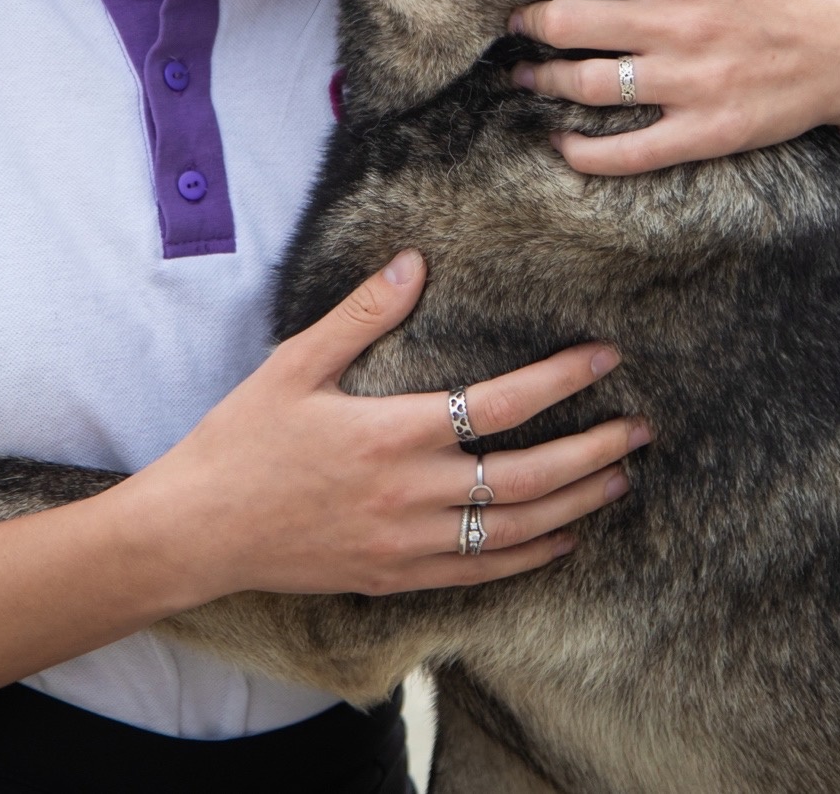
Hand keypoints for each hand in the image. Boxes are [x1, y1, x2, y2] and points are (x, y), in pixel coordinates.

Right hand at [128, 249, 645, 604]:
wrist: (197, 530)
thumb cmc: (241, 441)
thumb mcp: (294, 365)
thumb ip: (360, 316)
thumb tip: (414, 263)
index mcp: (392, 433)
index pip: (499, 405)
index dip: (561, 380)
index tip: (605, 358)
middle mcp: (411, 493)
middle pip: (526, 476)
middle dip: (593, 452)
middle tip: (642, 429)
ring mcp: (407, 543)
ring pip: (514, 529)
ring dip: (575, 505)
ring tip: (620, 480)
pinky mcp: (396, 576)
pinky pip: (481, 571)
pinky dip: (530, 556)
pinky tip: (562, 539)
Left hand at [496, 0, 839, 175]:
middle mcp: (675, 24)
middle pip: (569, 23)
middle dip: (528, 25)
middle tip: (515, 27)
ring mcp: (688, 82)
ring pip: (587, 85)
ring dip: (542, 81)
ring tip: (525, 76)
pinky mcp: (704, 130)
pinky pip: (629, 151)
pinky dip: (585, 153)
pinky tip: (561, 144)